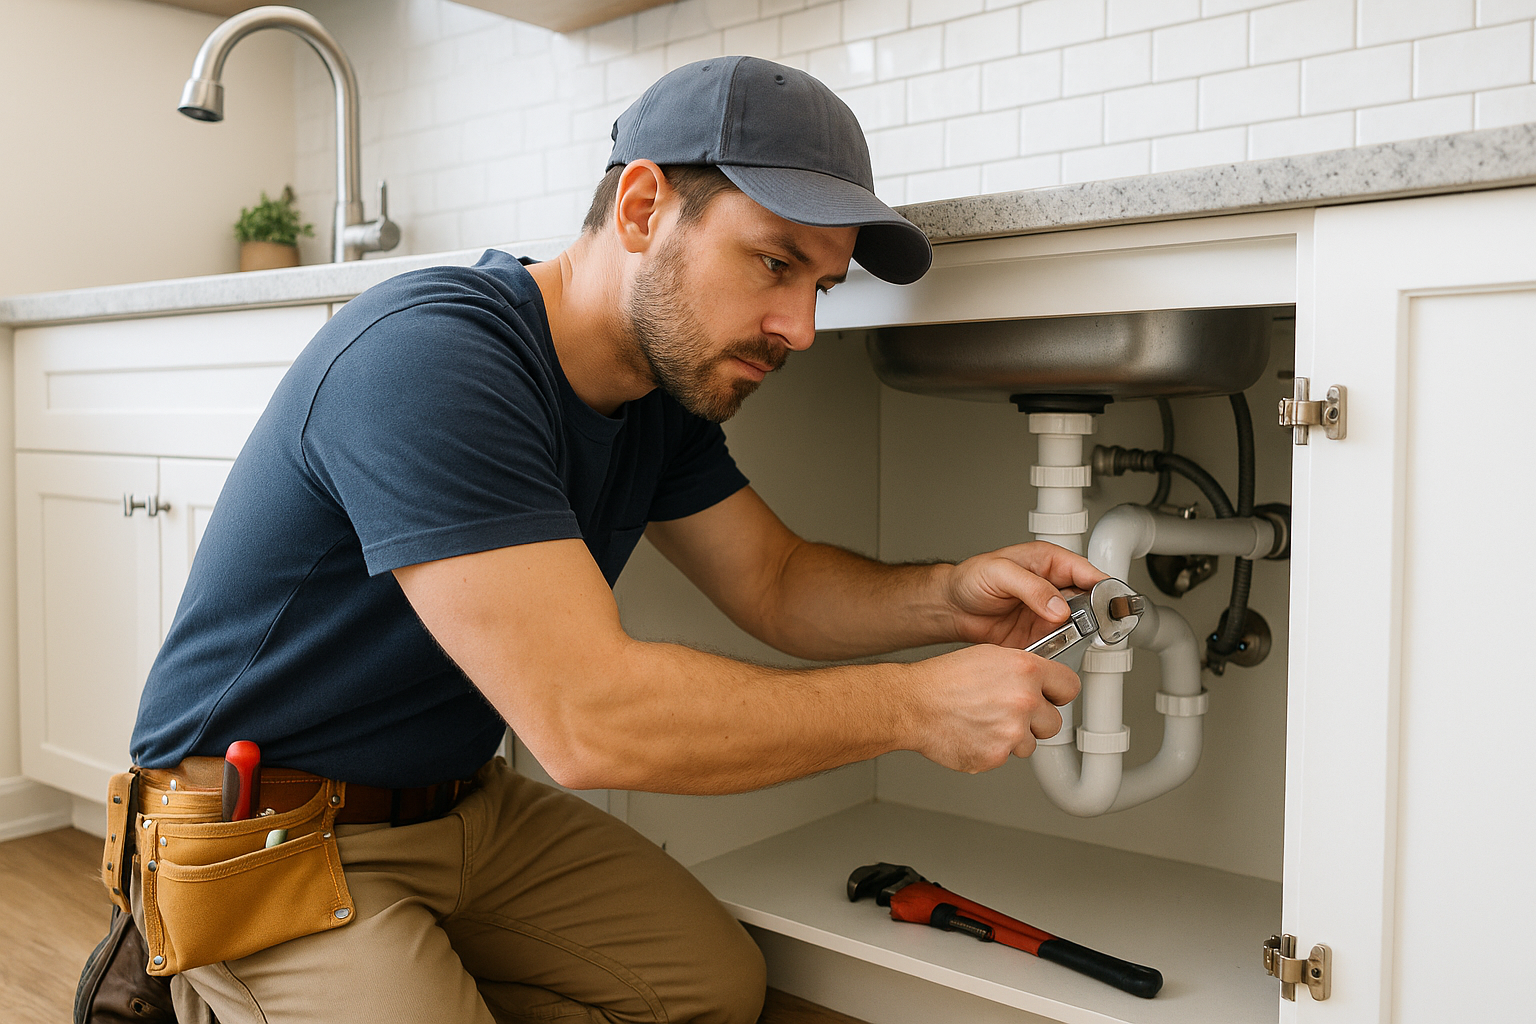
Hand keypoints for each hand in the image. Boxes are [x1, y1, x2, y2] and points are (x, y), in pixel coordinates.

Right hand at [912, 643, 1081, 770]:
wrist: (913, 704)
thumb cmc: (944, 679)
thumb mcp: (990, 657)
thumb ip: (1022, 671)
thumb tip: (1041, 682)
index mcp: (1026, 671)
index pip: (1069, 687)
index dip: (1059, 693)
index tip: (1053, 696)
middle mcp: (1023, 700)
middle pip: (1054, 722)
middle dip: (1035, 721)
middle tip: (1009, 712)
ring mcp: (1012, 731)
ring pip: (1030, 743)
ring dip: (1014, 737)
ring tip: (985, 721)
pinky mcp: (997, 755)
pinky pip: (1006, 756)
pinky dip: (993, 749)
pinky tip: (975, 733)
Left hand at [942, 542, 1107, 648]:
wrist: (951, 607)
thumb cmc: (971, 579)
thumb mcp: (999, 573)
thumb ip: (1031, 587)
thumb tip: (1059, 606)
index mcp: (1049, 562)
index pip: (1086, 571)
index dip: (1101, 586)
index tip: (1110, 601)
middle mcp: (1053, 588)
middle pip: (1088, 601)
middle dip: (1092, 614)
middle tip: (1086, 624)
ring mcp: (1047, 613)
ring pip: (1077, 626)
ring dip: (1075, 635)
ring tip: (1063, 637)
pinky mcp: (1039, 635)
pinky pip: (1058, 644)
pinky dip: (1059, 650)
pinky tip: (1051, 649)